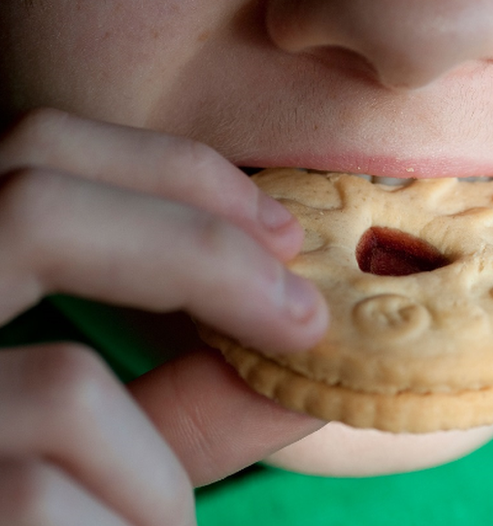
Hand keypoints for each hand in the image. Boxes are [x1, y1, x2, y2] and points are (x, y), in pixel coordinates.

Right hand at [0, 108, 329, 524]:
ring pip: (62, 389)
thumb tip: (311, 349)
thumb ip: (191, 400)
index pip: (35, 153)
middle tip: (302, 316)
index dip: (170, 171)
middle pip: (31, 201)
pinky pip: (45, 500)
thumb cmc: (49, 521)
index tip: (281, 233)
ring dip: (153, 477)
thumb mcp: (112, 457)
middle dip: (200, 250)